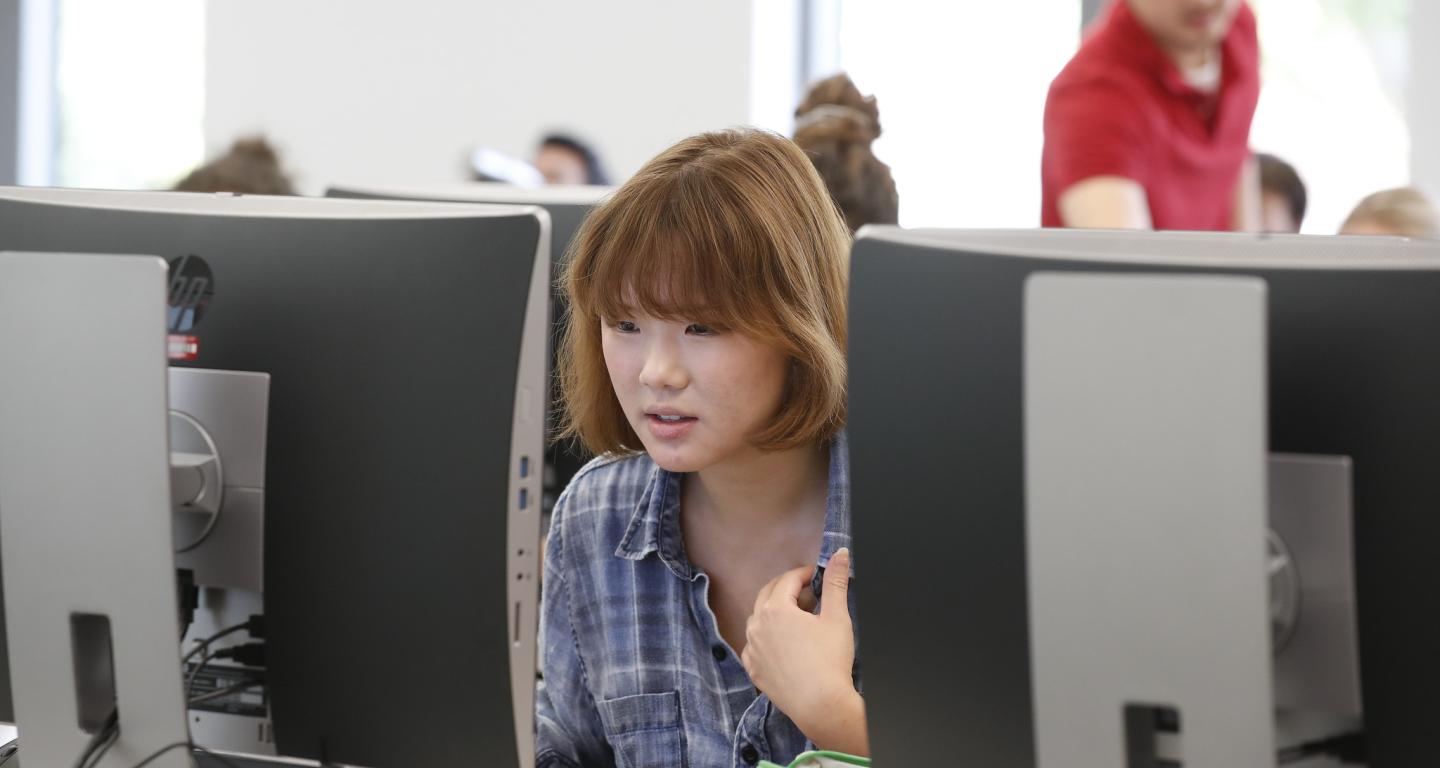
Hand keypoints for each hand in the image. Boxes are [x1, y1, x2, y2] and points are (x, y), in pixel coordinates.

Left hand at [741, 548, 867, 754]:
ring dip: (773, 610)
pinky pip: (753, 645)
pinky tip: (779, 641)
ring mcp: (752, 648)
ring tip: (795, 615)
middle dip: (786, 587)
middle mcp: (757, 625)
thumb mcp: (837, 617)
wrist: (820, 705)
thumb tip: (841, 553)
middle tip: (806, 590)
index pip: (788, 580)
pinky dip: (764, 636)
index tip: (817, 576)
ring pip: (757, 619)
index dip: (804, 574)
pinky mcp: (753, 669)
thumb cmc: (830, 660)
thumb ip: (836, 581)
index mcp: (775, 608)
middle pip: (768, 594)